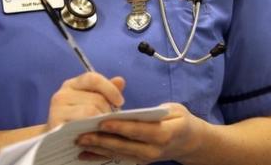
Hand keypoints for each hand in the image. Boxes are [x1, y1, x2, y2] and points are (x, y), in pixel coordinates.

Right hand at [47, 72, 124, 129]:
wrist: (56, 143)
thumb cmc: (79, 122)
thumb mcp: (93, 104)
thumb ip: (106, 92)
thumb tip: (120, 80)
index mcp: (72, 85)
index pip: (93, 78)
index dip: (110, 89)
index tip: (120, 102)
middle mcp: (62, 94)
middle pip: (96, 98)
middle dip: (108, 111)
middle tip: (109, 122)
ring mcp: (57, 110)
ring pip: (91, 111)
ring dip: (102, 122)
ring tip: (102, 129)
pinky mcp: (56, 125)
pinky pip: (82, 125)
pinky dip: (93, 131)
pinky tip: (95, 135)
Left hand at [76, 103, 208, 163]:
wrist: (189, 142)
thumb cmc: (180, 121)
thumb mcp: (174, 110)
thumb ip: (155, 111)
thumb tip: (133, 112)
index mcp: (165, 133)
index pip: (139, 130)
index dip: (120, 127)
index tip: (103, 122)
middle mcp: (154, 150)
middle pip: (125, 145)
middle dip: (102, 140)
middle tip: (83, 135)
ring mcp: (145, 158)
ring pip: (118, 153)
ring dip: (98, 149)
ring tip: (80, 142)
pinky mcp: (138, 160)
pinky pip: (117, 159)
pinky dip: (100, 157)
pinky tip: (85, 154)